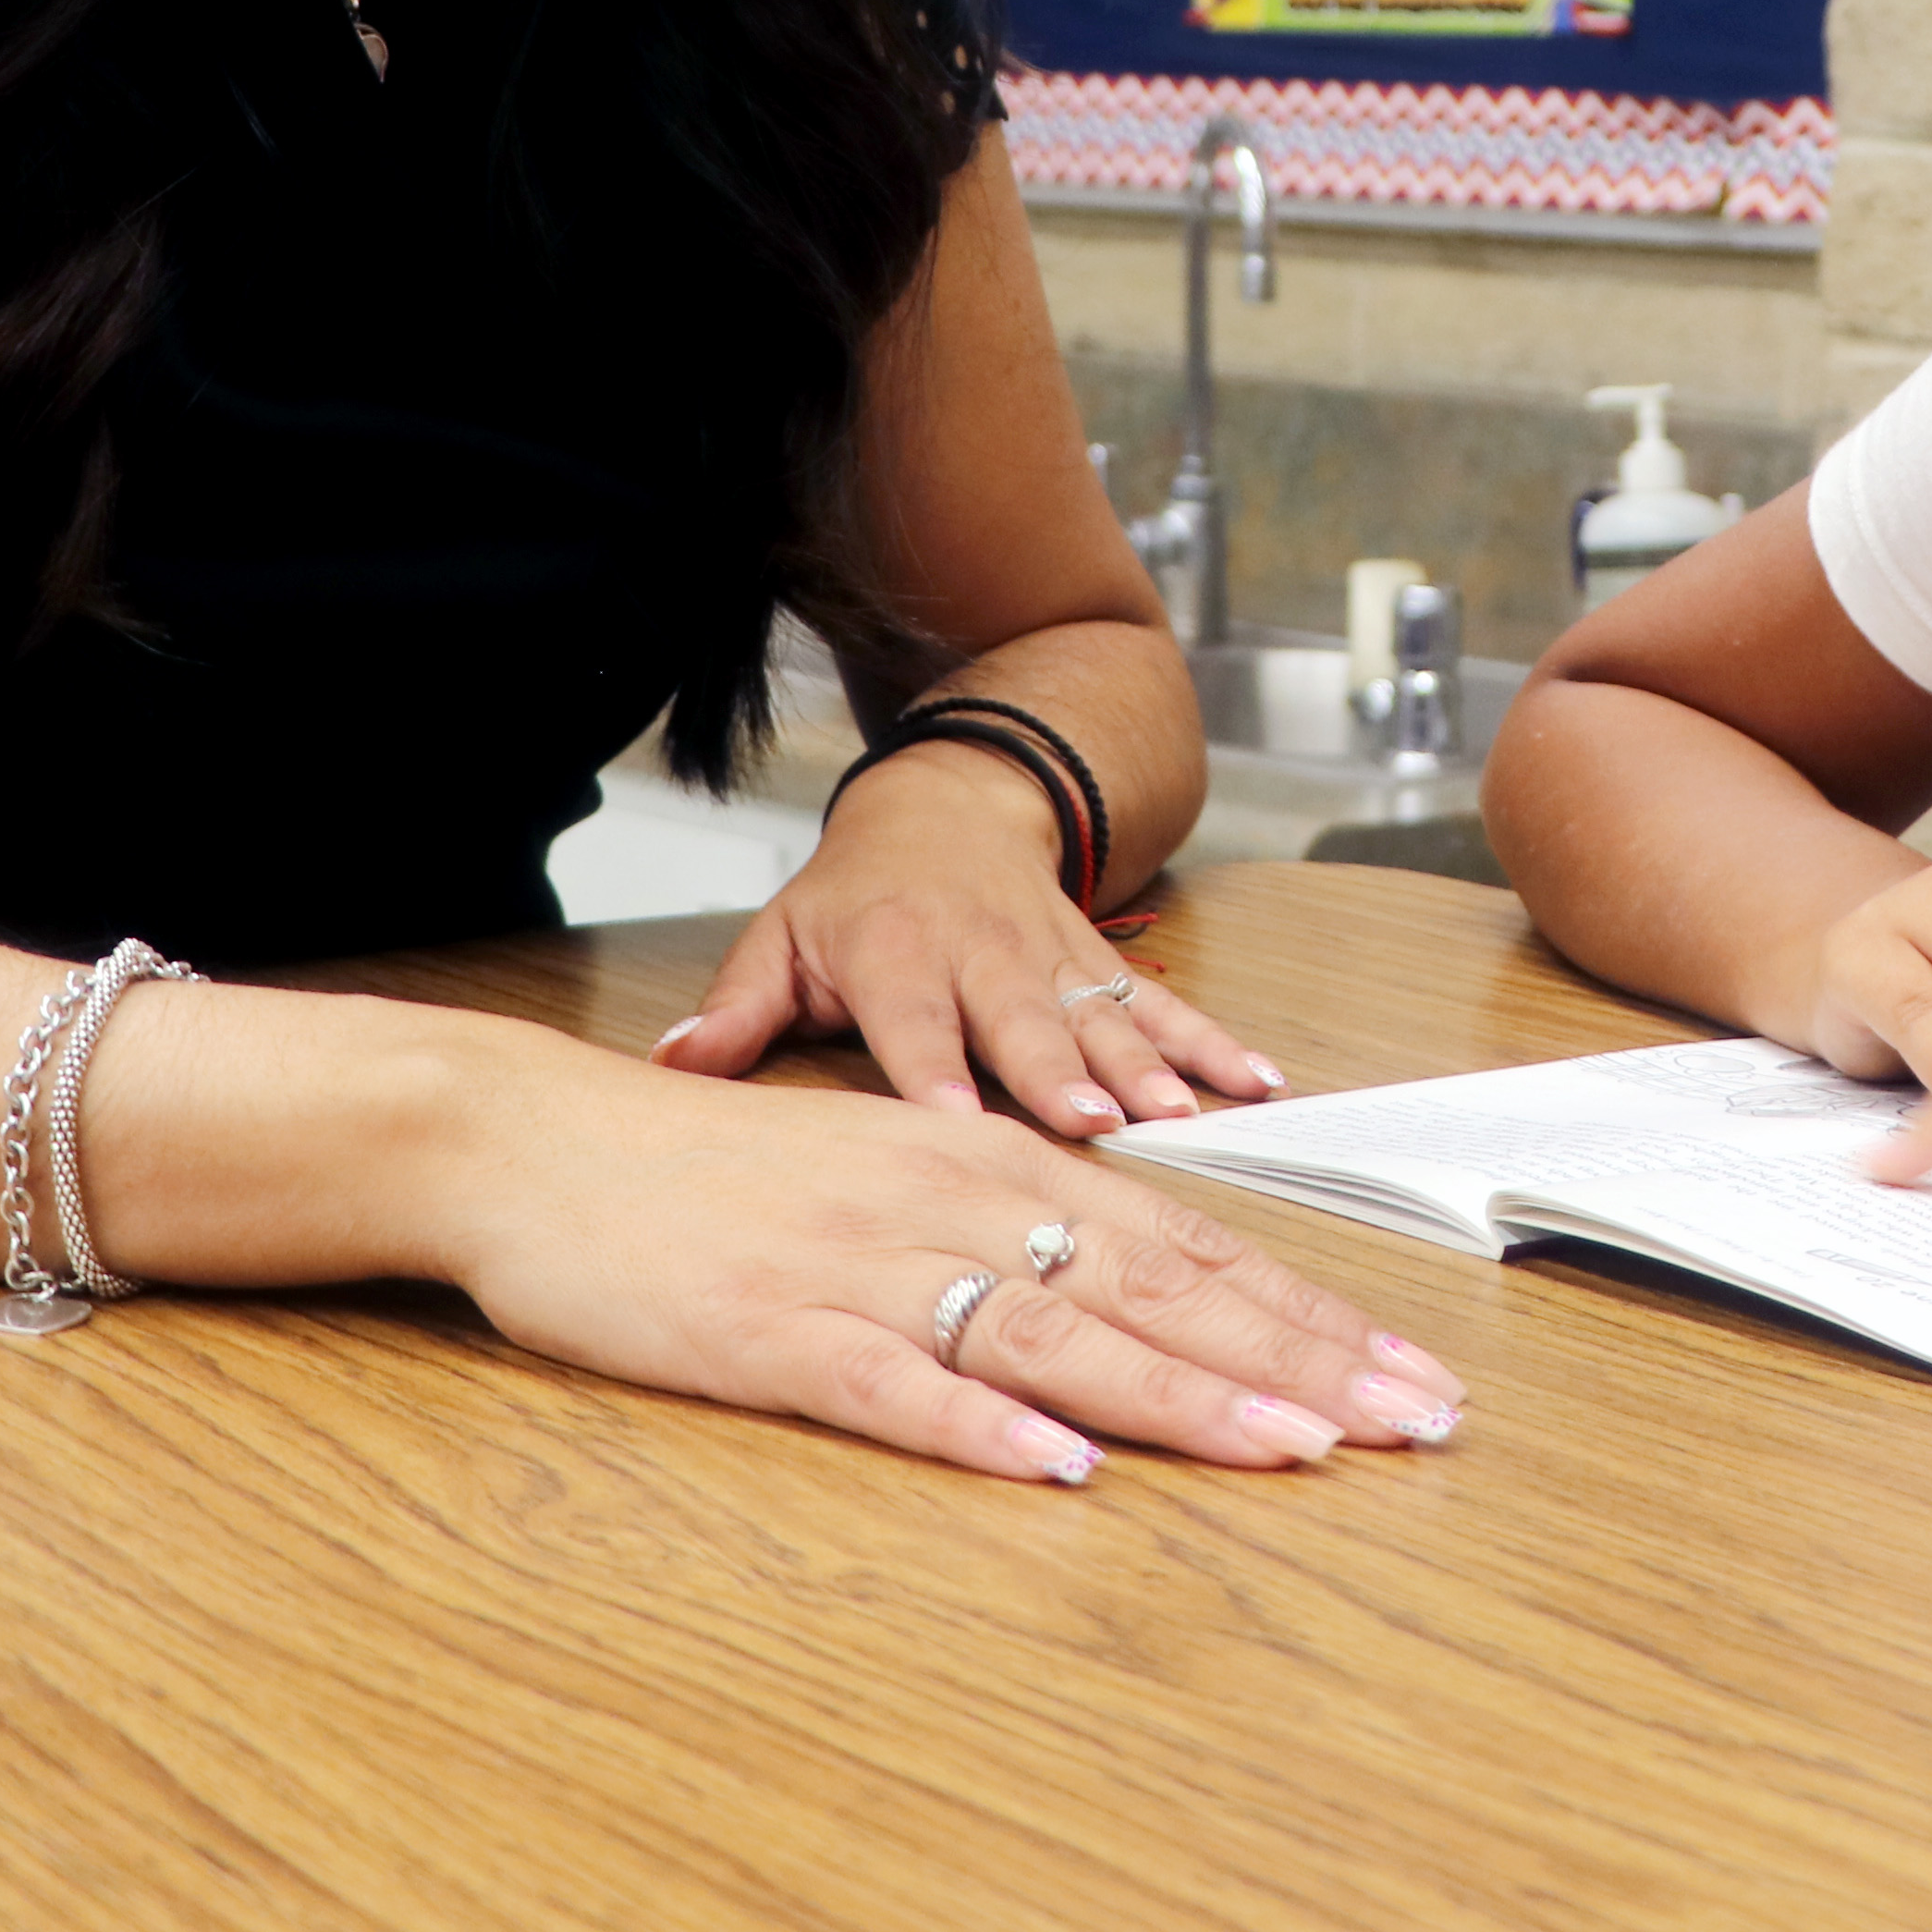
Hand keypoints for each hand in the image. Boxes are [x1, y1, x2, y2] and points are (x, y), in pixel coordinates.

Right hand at [440, 1037, 1468, 1483]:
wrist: (534, 1143)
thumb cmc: (717, 1174)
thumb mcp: (888, 1173)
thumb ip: (1007, 1225)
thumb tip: (1140, 1294)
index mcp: (985, 1160)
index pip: (1185, 1240)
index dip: (1305, 1311)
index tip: (1410, 1373)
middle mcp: (947, 1200)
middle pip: (1156, 1283)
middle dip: (1298, 1359)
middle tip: (1414, 1420)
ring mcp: (860, 1267)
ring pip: (1054, 1333)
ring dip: (1182, 1398)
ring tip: (1293, 1451)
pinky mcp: (770, 1333)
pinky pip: (894, 1384)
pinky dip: (981, 1426)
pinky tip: (1058, 1467)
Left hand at [651, 746, 1286, 1133]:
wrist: (946, 803)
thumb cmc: (855, 896)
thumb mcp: (780, 938)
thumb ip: (735, 1010)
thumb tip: (671, 1065)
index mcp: (894, 952)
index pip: (911, 1021)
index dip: (931, 1073)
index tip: (951, 1127)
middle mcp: (982, 953)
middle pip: (1024, 1024)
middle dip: (1061, 1077)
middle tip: (1097, 1128)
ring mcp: (1054, 960)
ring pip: (1105, 1019)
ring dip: (1148, 1069)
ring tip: (1184, 1117)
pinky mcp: (1104, 966)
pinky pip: (1166, 1006)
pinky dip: (1216, 1044)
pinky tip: (1260, 1084)